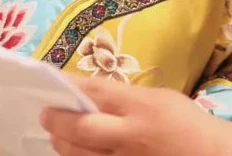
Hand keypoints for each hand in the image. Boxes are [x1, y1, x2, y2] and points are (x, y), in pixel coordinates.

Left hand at [41, 76, 222, 155]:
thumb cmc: (186, 122)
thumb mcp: (158, 98)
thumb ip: (125, 97)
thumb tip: (93, 94)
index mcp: (138, 106)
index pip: (94, 91)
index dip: (68, 85)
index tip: (51, 81)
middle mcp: (129, 135)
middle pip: (81, 128)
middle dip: (57, 121)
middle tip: (45, 115)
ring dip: (63, 145)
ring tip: (56, 135)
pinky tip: (75, 155)